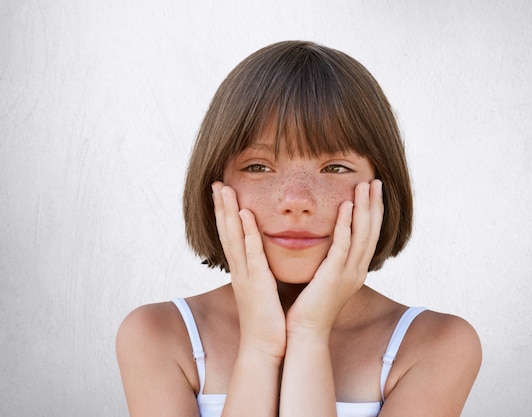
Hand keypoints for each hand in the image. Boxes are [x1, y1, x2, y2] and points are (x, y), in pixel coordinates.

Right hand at [212, 182, 286, 358]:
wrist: (266, 348)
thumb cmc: (268, 321)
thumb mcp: (264, 291)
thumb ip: (264, 273)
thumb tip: (270, 260)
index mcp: (243, 271)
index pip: (232, 237)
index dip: (225, 215)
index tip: (223, 193)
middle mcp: (240, 270)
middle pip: (227, 232)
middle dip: (221, 206)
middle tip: (217, 183)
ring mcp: (246, 275)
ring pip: (234, 237)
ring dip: (228, 212)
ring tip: (224, 189)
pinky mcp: (258, 282)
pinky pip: (252, 252)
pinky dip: (248, 232)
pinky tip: (245, 214)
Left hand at [286, 179, 383, 336]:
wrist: (304, 332)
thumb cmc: (309, 306)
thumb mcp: (324, 278)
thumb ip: (328, 260)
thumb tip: (323, 242)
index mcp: (355, 271)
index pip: (370, 236)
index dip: (373, 212)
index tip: (373, 191)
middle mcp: (357, 271)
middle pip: (372, 231)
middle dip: (374, 205)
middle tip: (375, 181)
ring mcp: (348, 274)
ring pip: (362, 235)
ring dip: (363, 209)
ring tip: (364, 186)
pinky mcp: (334, 277)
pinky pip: (343, 246)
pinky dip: (347, 225)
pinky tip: (346, 207)